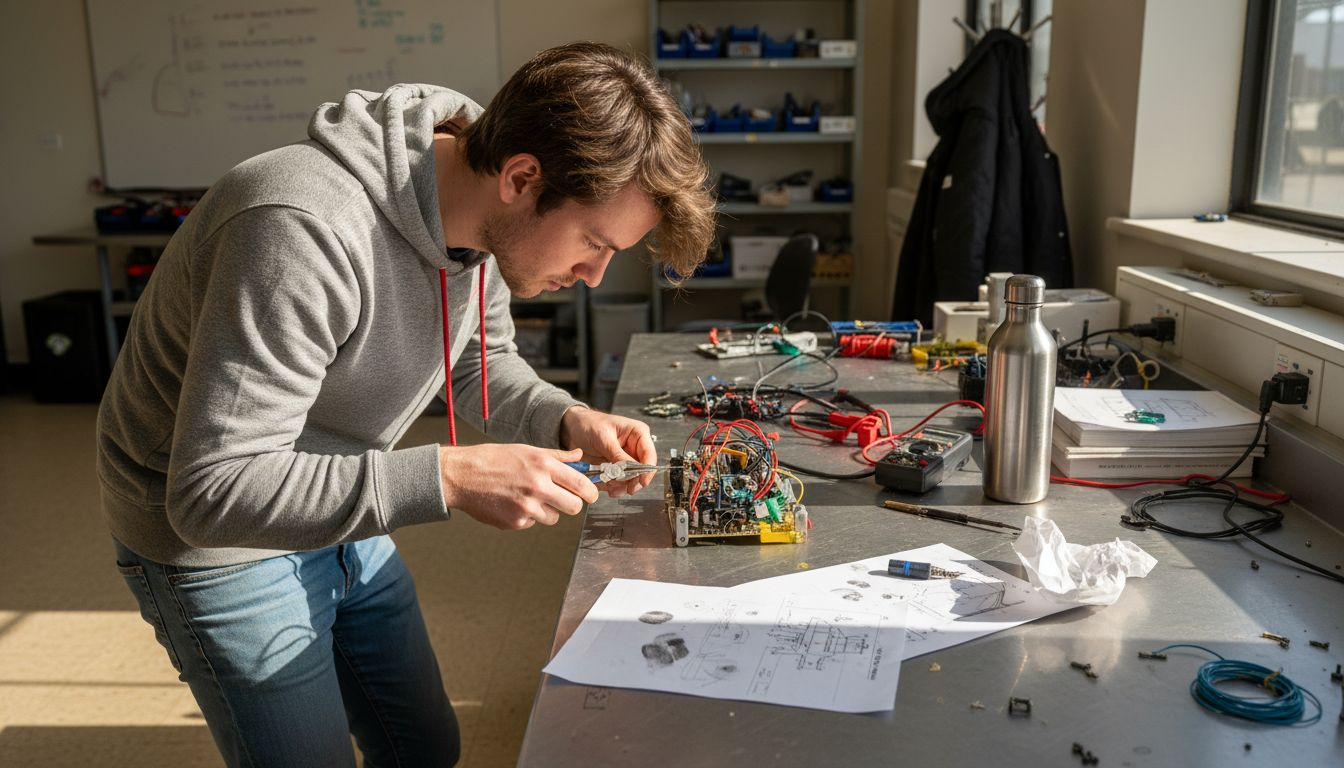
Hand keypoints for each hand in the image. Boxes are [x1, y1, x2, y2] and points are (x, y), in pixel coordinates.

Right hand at [437, 444, 598, 529]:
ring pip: (554, 518)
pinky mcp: (516, 522)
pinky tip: (513, 502)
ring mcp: (527, 507)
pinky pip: (533, 522)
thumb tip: (580, 456)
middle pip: (574, 507)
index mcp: (543, 466)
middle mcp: (538, 487)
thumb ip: (557, 457)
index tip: (590, 495)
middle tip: (562, 498)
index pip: (582, 485)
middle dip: (571, 504)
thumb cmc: (493, 459)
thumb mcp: (527, 450)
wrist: (462, 475)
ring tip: (528, 496)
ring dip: (547, 510)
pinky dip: (527, 516)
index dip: (590, 492)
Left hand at [559, 406, 657, 497]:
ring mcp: (625, 459)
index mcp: (638, 433)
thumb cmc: (589, 424)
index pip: (649, 455)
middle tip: (623, 488)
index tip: (640, 482)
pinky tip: (604, 484)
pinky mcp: (616, 468)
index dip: (647, 471)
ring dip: (621, 486)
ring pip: (631, 480)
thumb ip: (618, 455)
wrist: (572, 429)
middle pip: (642, 471)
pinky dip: (612, 486)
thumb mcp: (603, 438)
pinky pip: (619, 482)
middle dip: (632, 481)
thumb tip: (630, 470)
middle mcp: (634, 447)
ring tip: (609, 486)